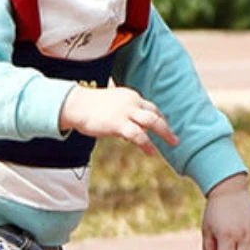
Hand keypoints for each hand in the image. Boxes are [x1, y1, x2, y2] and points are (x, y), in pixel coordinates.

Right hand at [59, 84, 177, 155]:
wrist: (74, 105)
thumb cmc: (88, 107)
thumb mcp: (110, 107)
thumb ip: (123, 117)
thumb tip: (132, 135)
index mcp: (130, 96)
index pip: (149, 107)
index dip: (158, 119)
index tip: (162, 129)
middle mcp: (131, 102)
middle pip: (155, 113)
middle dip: (166, 127)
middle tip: (174, 139)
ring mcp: (126, 112)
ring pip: (152, 122)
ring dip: (164, 133)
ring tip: (173, 144)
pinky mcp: (118, 124)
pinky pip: (138, 136)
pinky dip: (147, 145)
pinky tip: (151, 153)